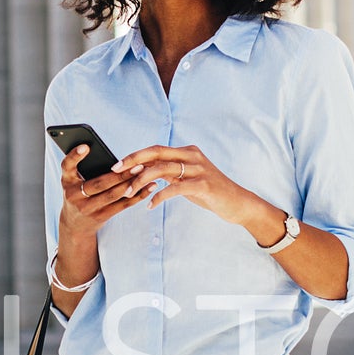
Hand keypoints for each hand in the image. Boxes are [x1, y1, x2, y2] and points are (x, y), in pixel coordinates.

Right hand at [57, 144, 150, 247]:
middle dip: (119, 175)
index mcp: (66, 181)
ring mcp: (87, 208)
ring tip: (144, 173)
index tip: (86, 146)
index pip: (67, 166)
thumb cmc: (77, 194)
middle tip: (137, 164)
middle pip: (99, 184)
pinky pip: (122, 205)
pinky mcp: (100, 217)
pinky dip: (137, 196)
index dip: (75, 156)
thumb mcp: (72, 181)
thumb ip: (82, 167)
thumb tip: (108, 154)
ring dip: (131, 184)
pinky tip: (148, 187)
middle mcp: (74, 195)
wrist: (74, 225)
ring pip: (112, 195)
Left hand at [118, 144, 283, 243]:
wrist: (237, 202)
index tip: (118, 164)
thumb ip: (170, 172)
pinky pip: (174, 188)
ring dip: (141, 182)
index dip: (135, 155)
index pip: (156, 149)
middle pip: (156, 153)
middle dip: (133, 161)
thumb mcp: (187, 178)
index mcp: (187, 152)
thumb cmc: (210, 191)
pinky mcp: (202, 184)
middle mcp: (192, 156)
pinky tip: (150, 205)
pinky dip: (158, 196)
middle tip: (116, 172)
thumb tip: (146, 171)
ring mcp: (198, 169)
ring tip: (129, 194)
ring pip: (162, 169)